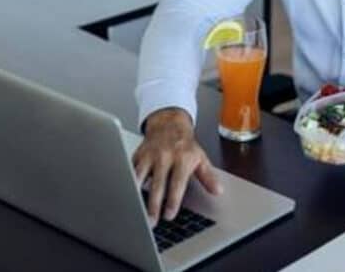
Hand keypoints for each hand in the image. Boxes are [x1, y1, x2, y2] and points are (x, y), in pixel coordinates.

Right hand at [132, 108, 222, 225]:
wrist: (169, 124)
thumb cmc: (185, 144)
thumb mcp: (200, 158)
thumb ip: (208, 176)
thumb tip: (218, 191)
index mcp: (182, 158)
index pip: (177, 183)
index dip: (173, 200)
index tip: (169, 215)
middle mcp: (165, 156)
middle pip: (158, 184)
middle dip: (153, 204)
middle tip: (151, 221)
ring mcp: (149, 155)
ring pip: (140, 177)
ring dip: (136, 195)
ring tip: (134, 211)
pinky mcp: (137, 155)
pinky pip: (130, 171)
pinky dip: (128, 183)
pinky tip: (126, 196)